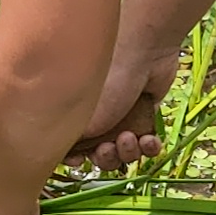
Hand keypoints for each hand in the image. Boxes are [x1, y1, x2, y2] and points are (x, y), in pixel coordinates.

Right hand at [74, 40, 178, 172]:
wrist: (145, 54)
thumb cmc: (107, 81)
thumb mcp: (82, 118)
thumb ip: (71, 144)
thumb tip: (65, 160)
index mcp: (77, 115)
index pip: (73, 148)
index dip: (78, 159)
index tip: (81, 161)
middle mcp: (98, 117)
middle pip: (101, 156)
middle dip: (107, 158)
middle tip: (110, 147)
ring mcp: (123, 118)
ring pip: (125, 153)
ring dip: (128, 152)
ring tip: (131, 137)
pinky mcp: (147, 116)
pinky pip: (148, 145)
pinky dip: (150, 147)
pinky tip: (150, 139)